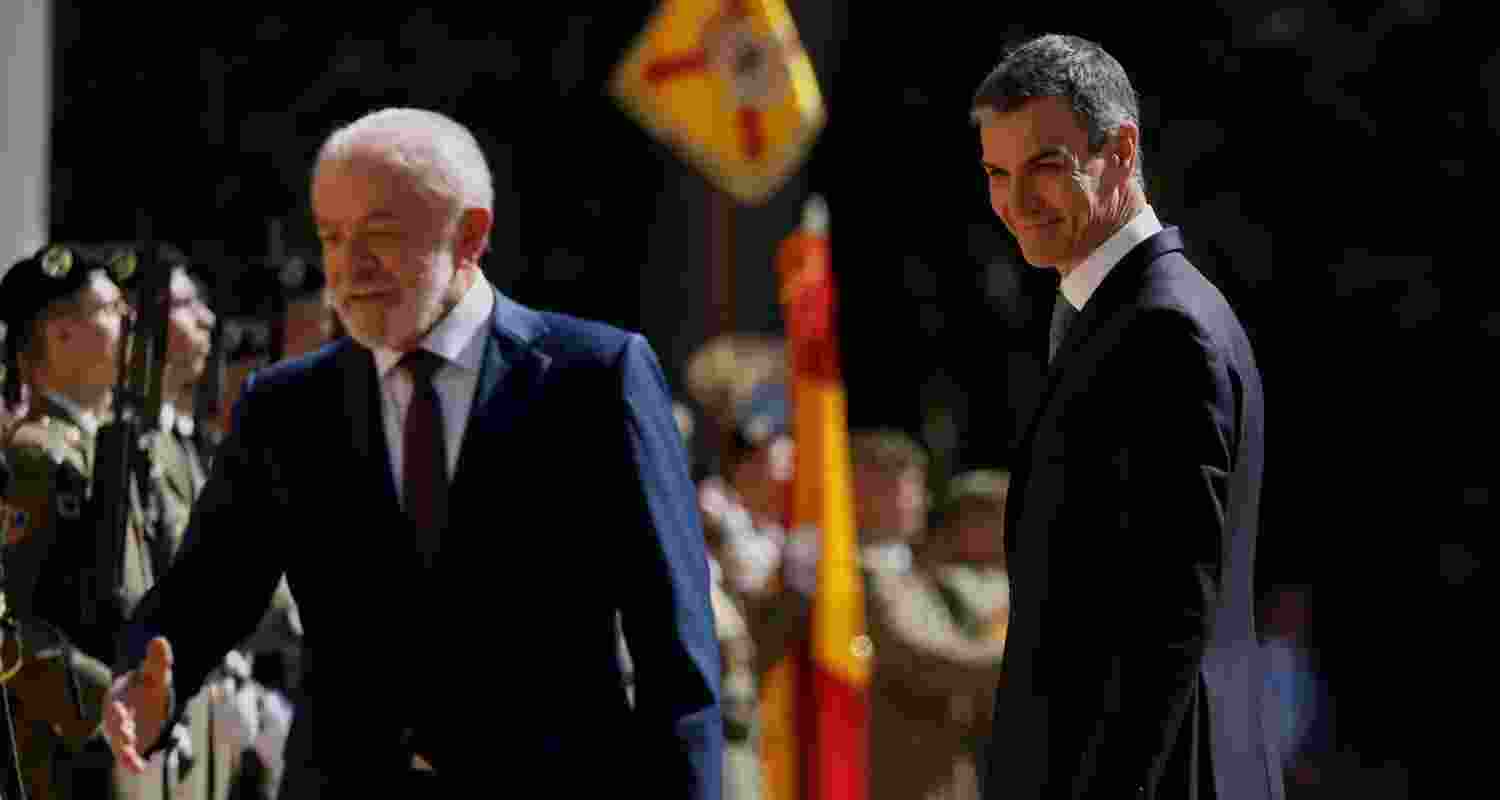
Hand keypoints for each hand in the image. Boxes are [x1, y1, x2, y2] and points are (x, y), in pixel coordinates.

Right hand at [105, 636, 172, 773]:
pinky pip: (131, 758)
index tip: (120, 713)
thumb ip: (158, 660)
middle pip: (115, 728)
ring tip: (131, 760)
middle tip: (127, 736)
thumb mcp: (156, 673)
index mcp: (118, 700)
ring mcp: (124, 735)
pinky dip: (132, 763)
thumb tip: (160, 640)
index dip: (117, 712)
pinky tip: (139, 769)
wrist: (146, 700)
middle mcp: (118, 719)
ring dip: (124, 752)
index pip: (115, 707)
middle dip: (119, 731)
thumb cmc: (148, 686)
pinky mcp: (133, 747)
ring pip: (121, 746)